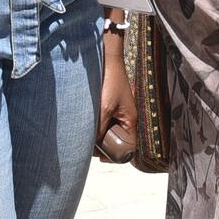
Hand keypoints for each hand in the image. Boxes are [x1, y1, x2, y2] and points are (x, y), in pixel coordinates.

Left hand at [96, 39, 136, 162]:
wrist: (107, 60)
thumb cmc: (110, 82)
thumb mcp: (104, 109)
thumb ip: (100, 128)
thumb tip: (93, 145)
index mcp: (131, 120)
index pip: (129, 146)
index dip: (117, 155)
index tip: (101, 158)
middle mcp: (126, 117)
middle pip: (118, 139)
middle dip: (105, 145)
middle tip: (91, 149)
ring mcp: (118, 111)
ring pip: (110, 130)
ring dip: (99, 135)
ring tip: (86, 137)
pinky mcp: (110, 105)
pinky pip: (106, 121)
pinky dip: (97, 125)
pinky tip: (86, 125)